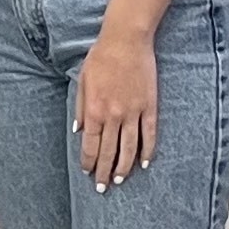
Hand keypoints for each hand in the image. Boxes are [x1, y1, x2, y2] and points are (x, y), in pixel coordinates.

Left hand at [74, 10, 161, 187]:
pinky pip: (149, 134)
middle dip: (104, 172)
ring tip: (120, 180)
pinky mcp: (149, 107)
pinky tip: (145, 163)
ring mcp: (133, 112)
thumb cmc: (101, 58)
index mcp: (94, 110)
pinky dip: (147, 151)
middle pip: (109, 151)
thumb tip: (79, 131)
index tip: (88, 173)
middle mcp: (114, 115)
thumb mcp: (83, 81)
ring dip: (124, 167)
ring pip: (130, 148)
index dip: (89, 162)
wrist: (126, 40)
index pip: (91, 145)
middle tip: (103, 187)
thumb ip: (80, 107)